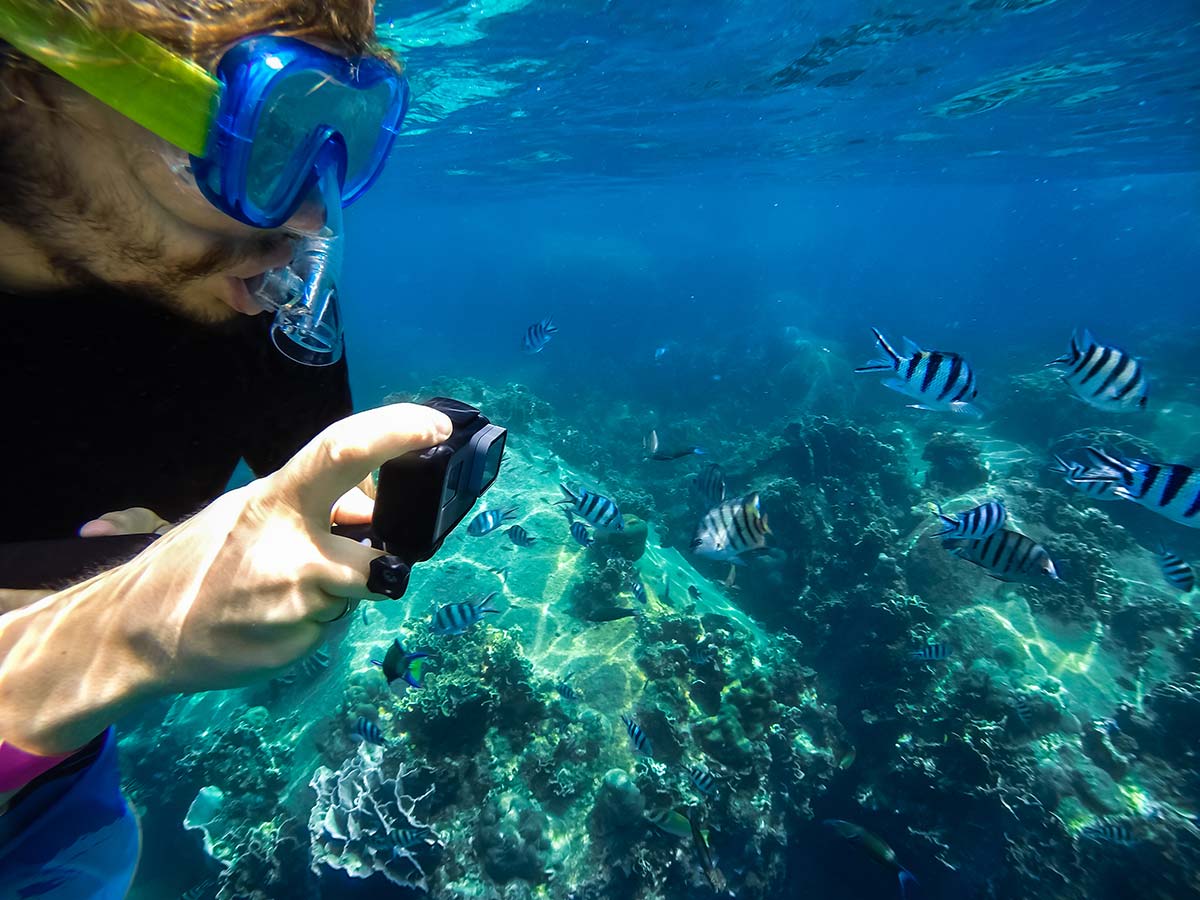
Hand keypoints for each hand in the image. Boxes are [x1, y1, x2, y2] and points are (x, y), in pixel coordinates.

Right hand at [0, 403, 450, 752]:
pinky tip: (276, 616)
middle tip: (424, 540)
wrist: (136, 633)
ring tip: (295, 586)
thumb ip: (316, 506)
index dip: (394, 433)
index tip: (434, 426)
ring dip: (348, 583)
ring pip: (360, 586)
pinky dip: (321, 614)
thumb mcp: (253, 513)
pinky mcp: (296, 641)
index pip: (341, 451)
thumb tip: (374, 507)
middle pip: (373, 536)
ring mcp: (294, 600)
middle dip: (404, 534)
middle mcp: (289, 547)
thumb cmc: (203, 562)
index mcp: (275, 499)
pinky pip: (336, 620)